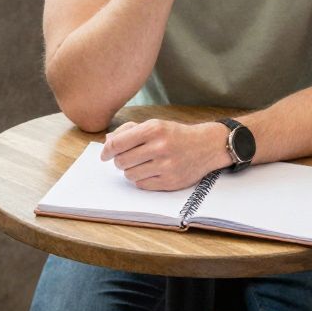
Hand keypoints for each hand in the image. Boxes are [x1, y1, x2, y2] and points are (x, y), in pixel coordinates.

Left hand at [102, 118, 227, 190]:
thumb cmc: (176, 135)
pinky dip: (141, 180)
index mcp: (153, 129)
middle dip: (120, 161)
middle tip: (127, 159)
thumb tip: (108, 141)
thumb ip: (129, 131)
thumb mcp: (155, 125)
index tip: (105, 155)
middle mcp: (159, 147)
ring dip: (130, 171)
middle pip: (121, 162)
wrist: (207, 146)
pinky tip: (149, 172)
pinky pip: (142, 185)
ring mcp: (165, 166)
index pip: (117, 143)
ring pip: (130, 175)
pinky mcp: (170, 181)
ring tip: (140, 165)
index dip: (107, 151)